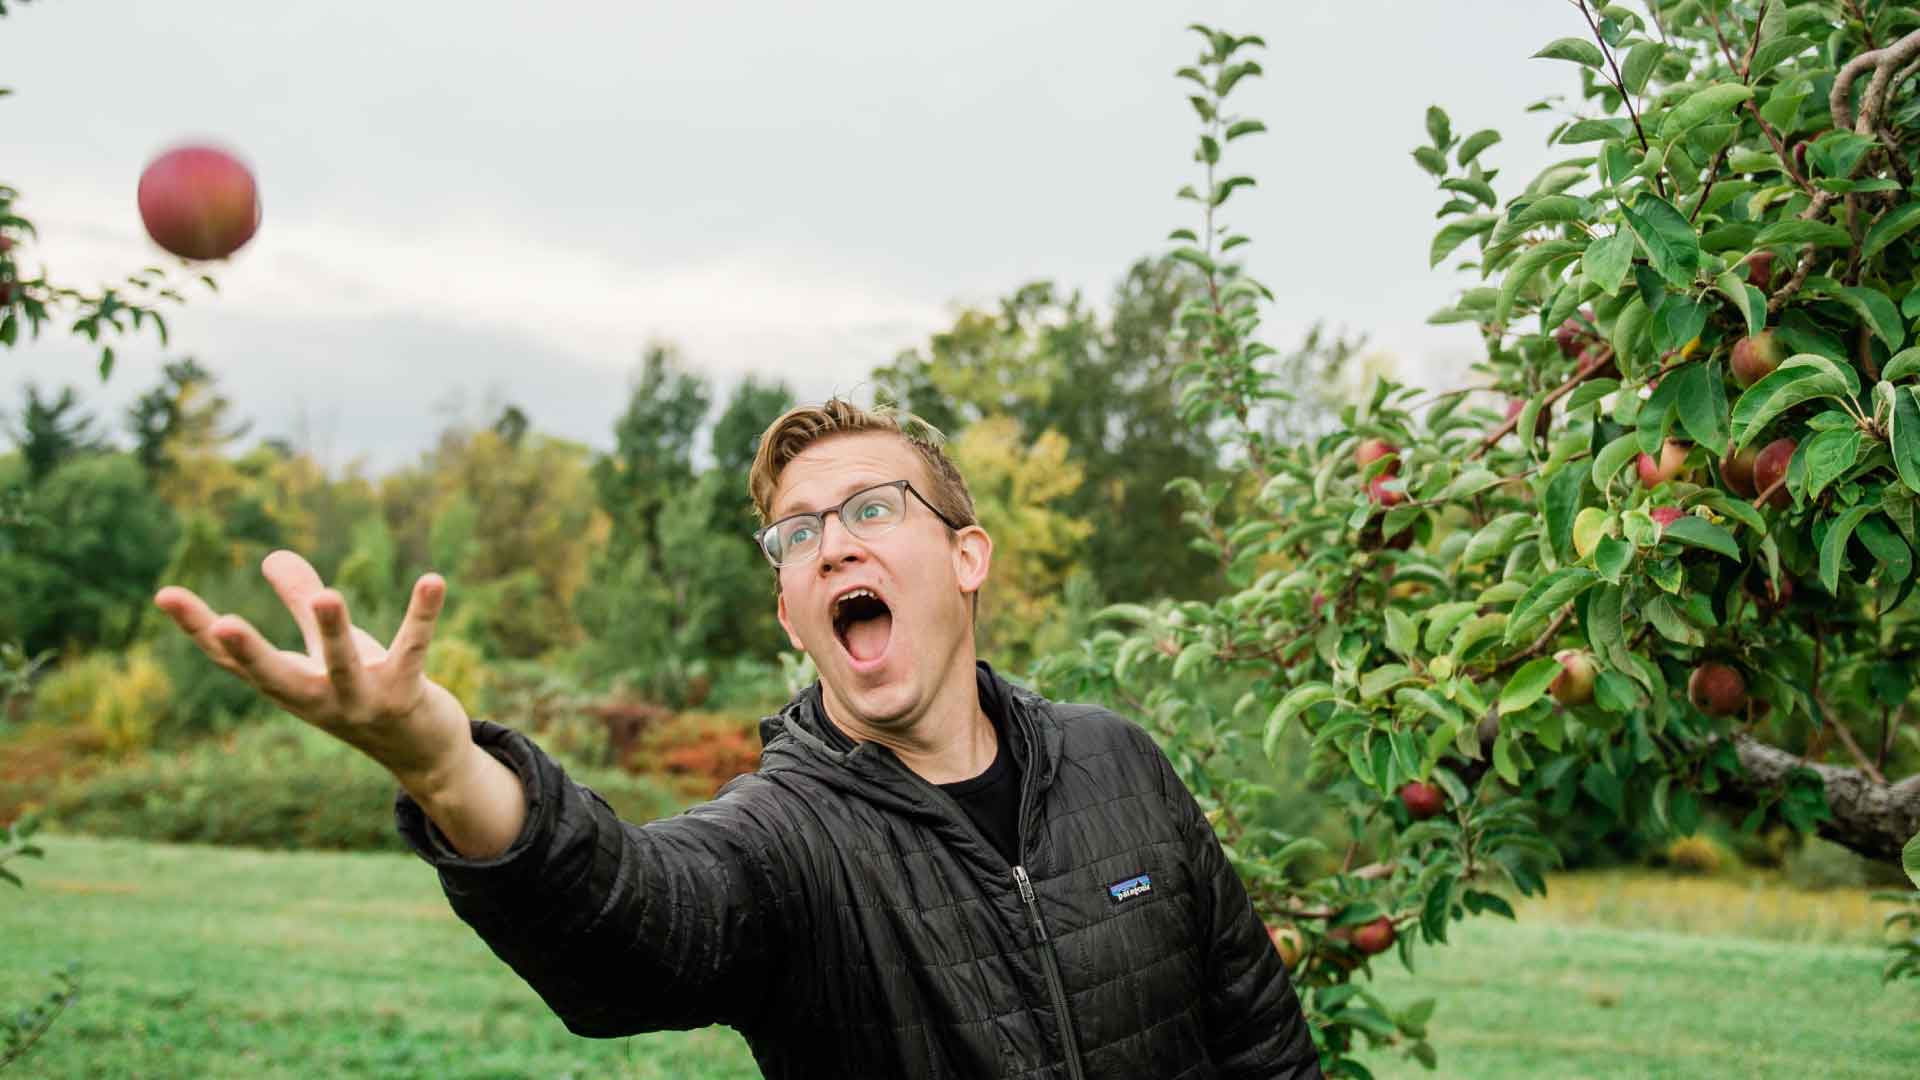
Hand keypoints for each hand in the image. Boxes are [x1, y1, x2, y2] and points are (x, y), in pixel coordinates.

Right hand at [153, 549, 472, 791]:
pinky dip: (421, 616)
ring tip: (327, 596)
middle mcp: (317, 699)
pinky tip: (432, 580)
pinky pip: (413, 651)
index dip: (198, 629)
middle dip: (249, 652)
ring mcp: (361, 702)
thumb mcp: (327, 649)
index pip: (233, 660)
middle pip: (275, 677)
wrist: (422, 753)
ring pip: (343, 666)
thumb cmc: (366, 690)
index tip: (164, 594)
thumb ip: (300, 601)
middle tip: (222, 623)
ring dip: (335, 632)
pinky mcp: (406, 695)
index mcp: (289, 685)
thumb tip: (271, 554)